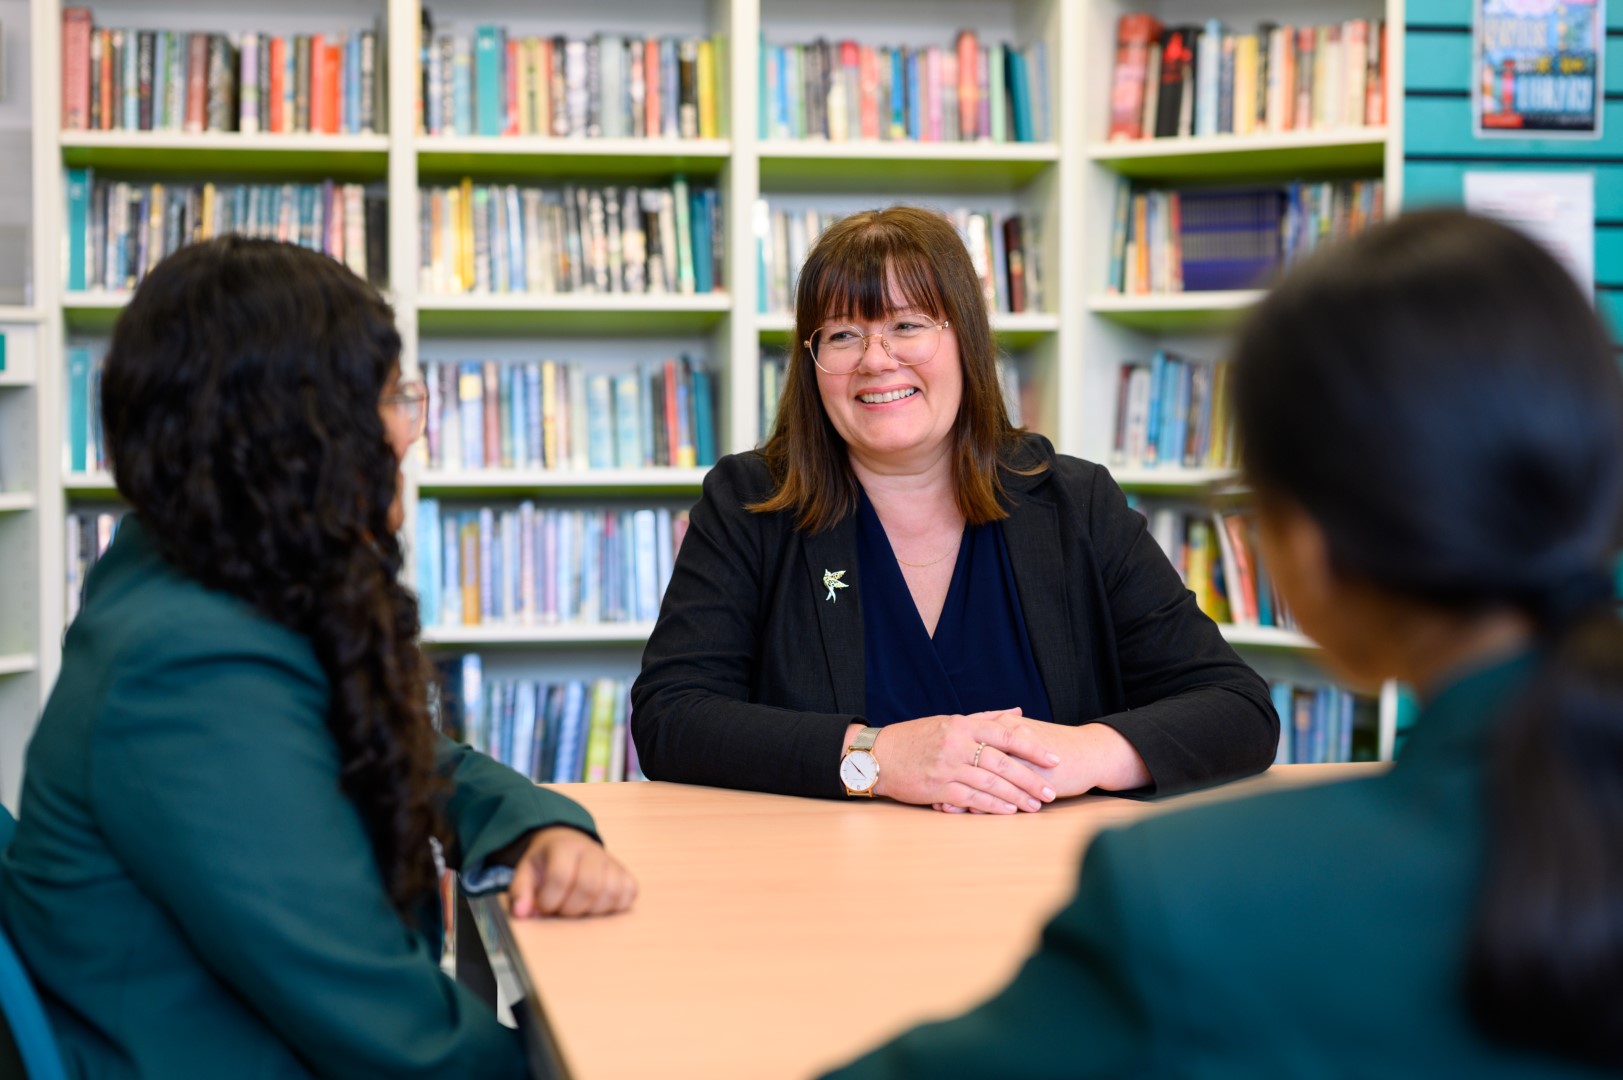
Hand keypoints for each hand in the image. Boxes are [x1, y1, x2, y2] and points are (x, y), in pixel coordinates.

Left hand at [503, 826, 637, 918]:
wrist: (568, 844)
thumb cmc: (547, 862)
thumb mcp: (527, 871)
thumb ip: (521, 891)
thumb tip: (522, 913)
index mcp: (564, 847)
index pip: (560, 877)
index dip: (549, 900)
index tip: (543, 907)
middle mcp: (591, 850)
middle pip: (588, 887)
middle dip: (571, 909)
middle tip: (561, 910)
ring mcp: (612, 861)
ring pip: (611, 892)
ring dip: (592, 911)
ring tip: (577, 908)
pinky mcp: (626, 873)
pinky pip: (629, 893)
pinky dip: (615, 905)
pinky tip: (597, 905)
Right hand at [870, 709, 1060, 813]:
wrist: (877, 756)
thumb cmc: (915, 738)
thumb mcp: (948, 722)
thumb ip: (985, 718)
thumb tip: (1017, 712)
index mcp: (961, 725)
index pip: (1005, 735)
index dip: (1032, 749)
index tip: (1054, 759)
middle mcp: (956, 744)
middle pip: (1002, 763)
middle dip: (1030, 779)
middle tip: (1050, 791)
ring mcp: (947, 767)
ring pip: (990, 783)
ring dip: (1016, 796)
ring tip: (1035, 805)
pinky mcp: (937, 788)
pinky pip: (971, 799)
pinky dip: (992, 806)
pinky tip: (1009, 811)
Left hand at [936, 722, 1151, 811]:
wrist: (1090, 752)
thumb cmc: (1054, 745)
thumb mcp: (1024, 733)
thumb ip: (1001, 733)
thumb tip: (978, 739)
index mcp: (1002, 726)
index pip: (966, 741)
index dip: (944, 754)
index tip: (923, 767)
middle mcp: (1006, 740)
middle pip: (967, 758)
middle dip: (944, 774)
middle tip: (923, 788)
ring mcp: (1017, 759)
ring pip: (980, 778)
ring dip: (957, 793)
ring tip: (939, 806)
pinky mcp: (1029, 778)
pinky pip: (999, 793)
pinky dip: (980, 804)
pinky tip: (966, 813)